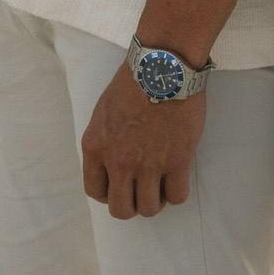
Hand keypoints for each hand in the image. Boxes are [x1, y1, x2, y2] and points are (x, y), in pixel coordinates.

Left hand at [80, 57, 207, 218]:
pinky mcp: (177, 161)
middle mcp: (118, 162)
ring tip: (162, 183)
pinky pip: (177, 196)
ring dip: (156, 199)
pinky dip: (177, 192)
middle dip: (133, 203)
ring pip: (149, 208)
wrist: (163, 65)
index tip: (121, 185)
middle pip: (121, 209)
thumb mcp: (104, 112)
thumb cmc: (133, 81)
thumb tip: (111, 164)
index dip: (110, 193)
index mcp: (96, 147)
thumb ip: (104, 142)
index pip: (95, 192)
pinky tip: (178, 177)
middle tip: (143, 189)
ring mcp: (148, 164)